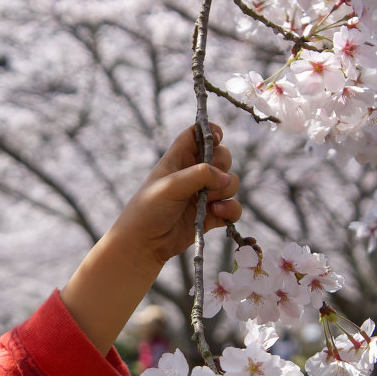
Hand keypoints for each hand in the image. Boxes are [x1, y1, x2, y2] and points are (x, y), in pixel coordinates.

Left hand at [60, 125, 241, 354]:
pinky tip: (218, 214)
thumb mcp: (170, 186)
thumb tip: (225, 178)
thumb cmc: (149, 210)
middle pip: (221, 156)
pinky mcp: (211, 215)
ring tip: (212, 202)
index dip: (210, 131)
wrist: (144, 244)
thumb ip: (199, 175)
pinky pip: (232, 207)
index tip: (218, 137)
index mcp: (179, 159)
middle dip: (223, 165)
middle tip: (211, 179)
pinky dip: (231, 210)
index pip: (198, 135)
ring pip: (230, 182)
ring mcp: (204, 195)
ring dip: (227, 190)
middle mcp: (193, 174)